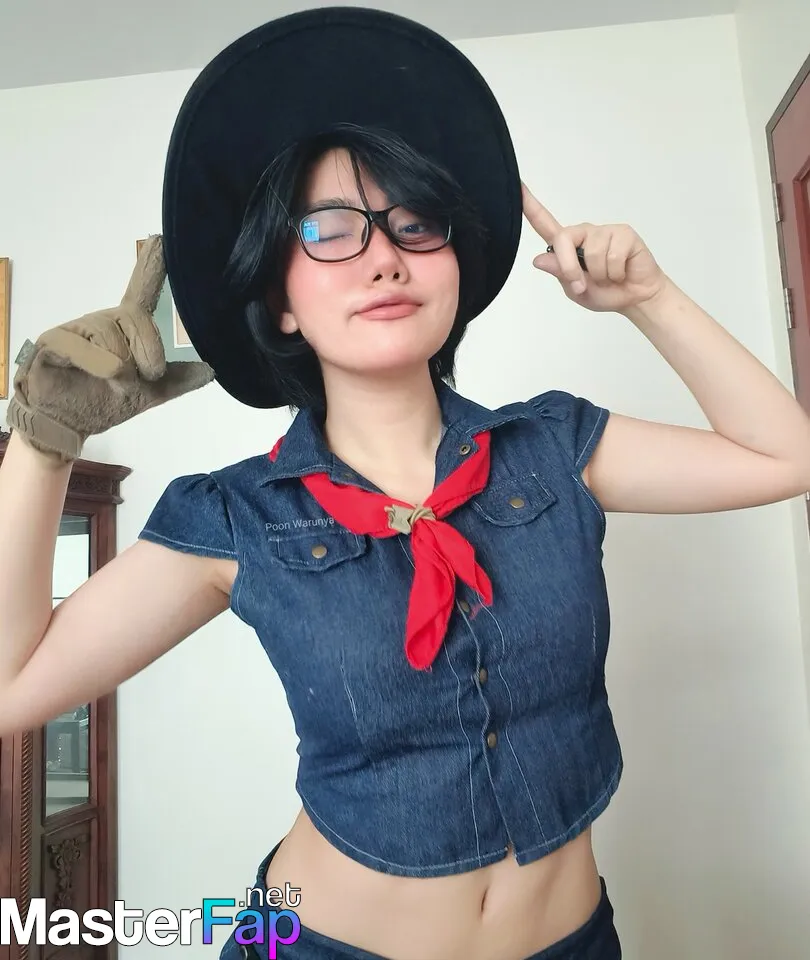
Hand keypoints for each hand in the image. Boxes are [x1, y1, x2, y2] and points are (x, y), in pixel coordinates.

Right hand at [5, 235, 214, 461]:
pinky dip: (100, 367)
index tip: (162, 240)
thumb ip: (179, 380)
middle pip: (139, 321)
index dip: (152, 265)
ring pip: (114, 338)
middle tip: (141, 378)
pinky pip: (86, 349)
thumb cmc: (104, 401)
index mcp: (127, 327)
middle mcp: (104, 320)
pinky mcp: (54, 340)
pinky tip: (98, 376)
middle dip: (149, 357)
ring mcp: (79, 328)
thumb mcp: (151, 393)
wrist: (69, 424)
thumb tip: (211, 370)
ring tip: (114, 383)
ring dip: (122, 371)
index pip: (141, 289)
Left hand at [522, 182, 668, 313]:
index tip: (518, 188)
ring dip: (600, 275)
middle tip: (583, 286)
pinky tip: (622, 271)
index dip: (530, 207)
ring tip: (610, 276)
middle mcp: (584, 234)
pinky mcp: (624, 233)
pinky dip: (615, 272)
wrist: (635, 298)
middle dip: (570, 268)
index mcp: (568, 246)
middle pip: (563, 239)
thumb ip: (560, 274)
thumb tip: (538, 259)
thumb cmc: (605, 293)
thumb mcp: (576, 291)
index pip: (545, 224)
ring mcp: (604, 231)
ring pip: (592, 253)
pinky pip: (612, 256)